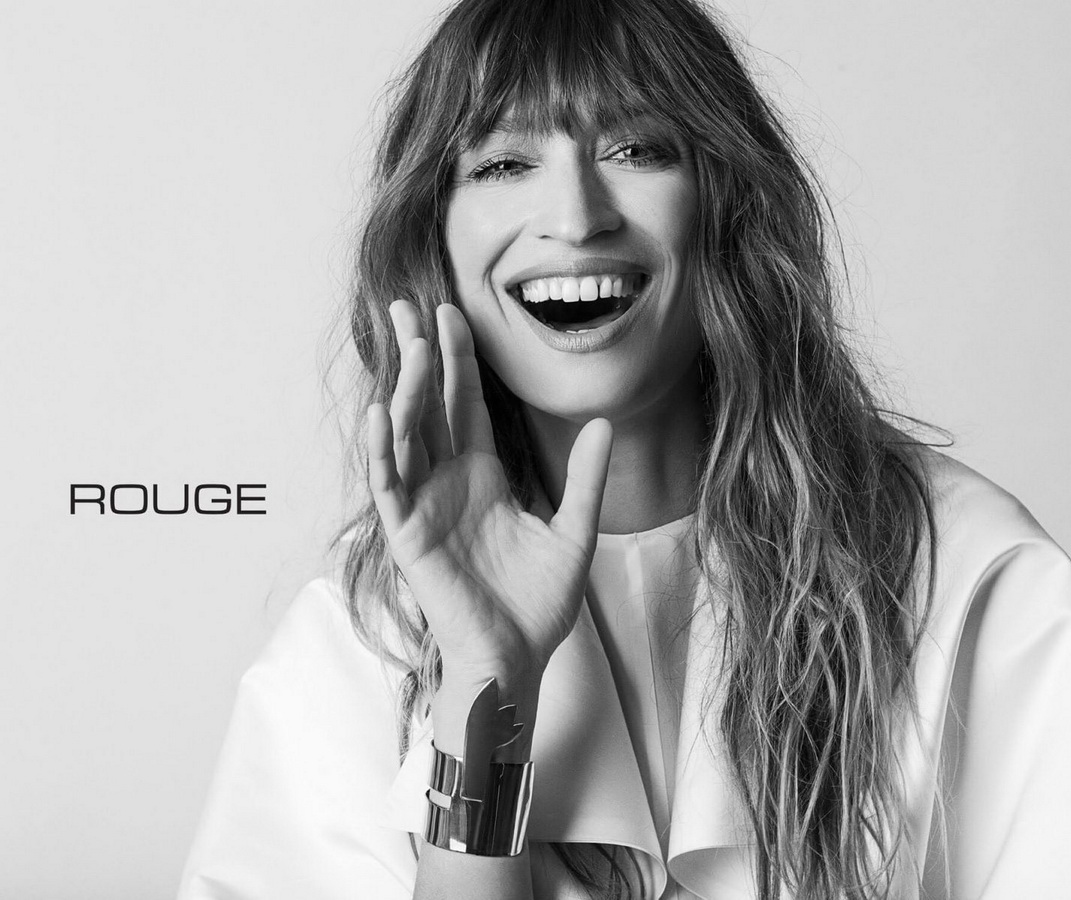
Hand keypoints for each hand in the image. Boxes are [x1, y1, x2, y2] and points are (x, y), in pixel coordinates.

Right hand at [367, 301, 612, 688]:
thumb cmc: (538, 603)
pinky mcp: (408, 536)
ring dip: (403, 389)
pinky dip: (382, 451)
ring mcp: (424, 506)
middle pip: (427, 405)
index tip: (453, 313)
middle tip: (406, 305)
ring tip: (407, 343)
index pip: (464, 404)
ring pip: (406, 435)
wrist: (519, 655)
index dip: (458, 360)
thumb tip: (604, 423)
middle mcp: (448, 482)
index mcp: (482, 476)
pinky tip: (383, 411)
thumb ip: (584, 478)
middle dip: (417, 356)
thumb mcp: (573, 531)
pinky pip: (389, 485)